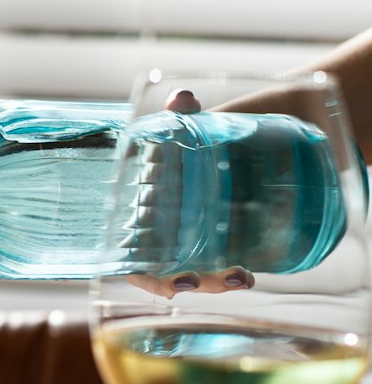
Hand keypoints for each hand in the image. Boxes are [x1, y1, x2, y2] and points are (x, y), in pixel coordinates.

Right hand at [129, 86, 255, 297]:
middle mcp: (162, 237)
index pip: (133, 259)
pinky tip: (249, 276)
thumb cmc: (191, 141)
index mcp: (141, 216)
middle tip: (203, 280)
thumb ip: (180, 117)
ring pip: (195, 276)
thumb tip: (184, 98)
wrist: (233, 140)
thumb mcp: (183, 129)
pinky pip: (218, 268)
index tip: (173, 284)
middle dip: (186, 283)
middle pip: (166, 275)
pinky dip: (230, 275)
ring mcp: (191, 243)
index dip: (149, 278)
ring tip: (240, 279)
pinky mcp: (219, 244)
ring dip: (214, 284)